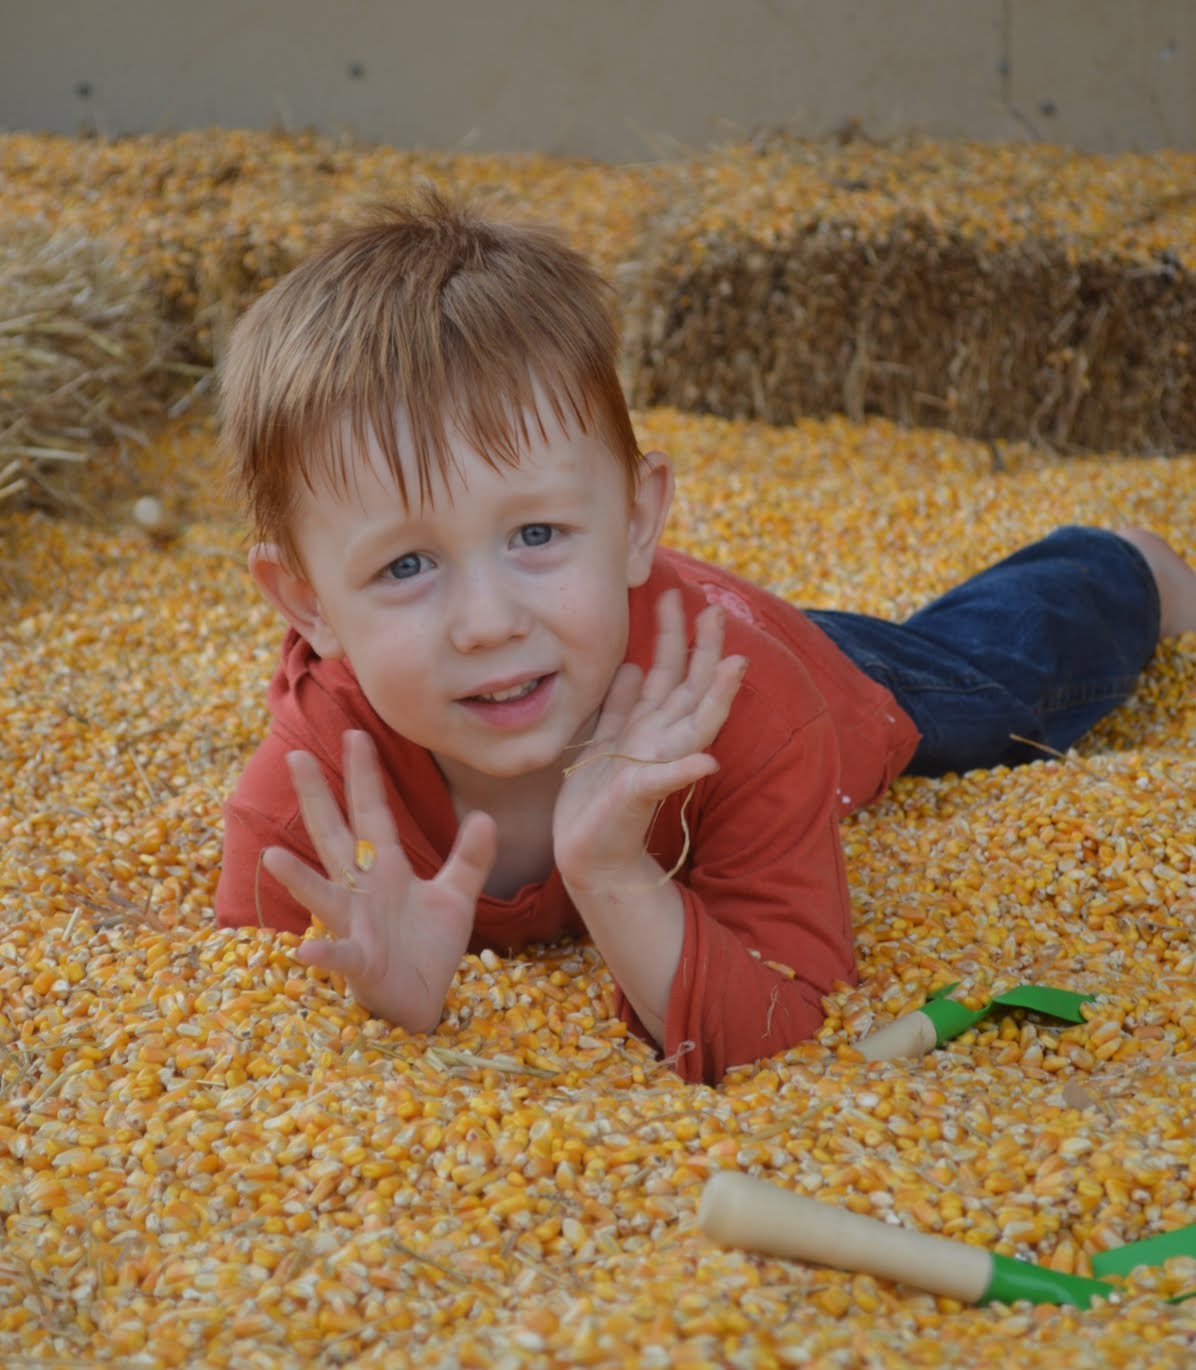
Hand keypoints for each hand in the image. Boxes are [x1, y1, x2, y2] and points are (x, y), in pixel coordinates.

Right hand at [263, 730, 495, 1031]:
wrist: (424, 1001)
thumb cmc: (427, 946)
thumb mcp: (456, 896)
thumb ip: (469, 858)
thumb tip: (487, 816)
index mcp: (386, 869)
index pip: (374, 813)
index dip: (365, 776)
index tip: (357, 734)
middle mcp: (363, 890)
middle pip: (337, 837)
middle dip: (319, 799)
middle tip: (295, 757)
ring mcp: (356, 925)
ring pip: (325, 895)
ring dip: (299, 879)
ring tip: (273, 855)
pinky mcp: (360, 963)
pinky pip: (339, 957)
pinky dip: (324, 955)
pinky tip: (305, 952)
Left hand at [553, 589, 746, 891]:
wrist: (588, 852)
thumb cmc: (596, 799)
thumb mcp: (605, 739)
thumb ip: (621, 704)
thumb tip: (632, 664)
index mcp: (650, 726)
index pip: (671, 673)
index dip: (677, 636)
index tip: (681, 596)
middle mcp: (660, 742)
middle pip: (690, 689)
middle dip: (705, 651)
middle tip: (716, 610)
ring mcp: (655, 766)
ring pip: (692, 725)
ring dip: (715, 697)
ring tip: (735, 667)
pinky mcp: (639, 795)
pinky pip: (663, 781)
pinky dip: (683, 771)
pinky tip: (706, 762)